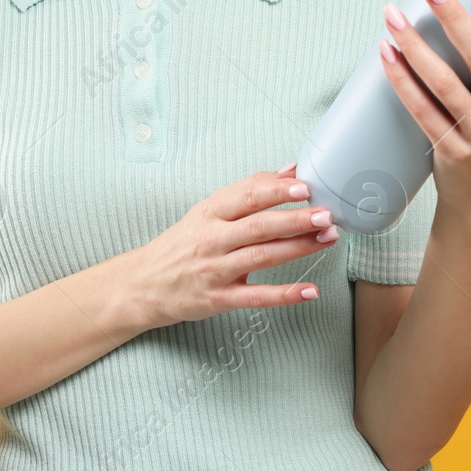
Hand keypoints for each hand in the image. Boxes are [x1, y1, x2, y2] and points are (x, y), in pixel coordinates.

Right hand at [126, 165, 338, 330]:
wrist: (144, 283)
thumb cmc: (182, 244)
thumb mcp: (208, 212)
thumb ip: (248, 192)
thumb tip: (290, 171)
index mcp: (210, 213)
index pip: (246, 196)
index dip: (276, 190)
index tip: (304, 186)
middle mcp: (212, 239)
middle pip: (258, 226)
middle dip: (295, 219)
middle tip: (326, 214)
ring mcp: (215, 270)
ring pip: (262, 256)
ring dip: (298, 248)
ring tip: (326, 239)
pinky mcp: (219, 299)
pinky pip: (256, 297)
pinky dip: (285, 294)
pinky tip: (309, 290)